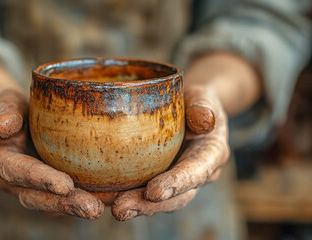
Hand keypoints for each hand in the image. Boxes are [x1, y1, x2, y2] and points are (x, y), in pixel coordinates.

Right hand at [0, 89, 103, 218]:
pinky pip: (56, 200)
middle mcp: (4, 178)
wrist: (12, 119)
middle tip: (92, 209)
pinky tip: (101, 202)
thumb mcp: (5, 101)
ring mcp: (21, 188)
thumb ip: (4, 111)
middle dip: (63, 204)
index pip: (16, 170)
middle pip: (33, 196)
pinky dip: (77, 202)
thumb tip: (2, 126)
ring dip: (72, 208)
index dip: (40, 179)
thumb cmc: (11, 107)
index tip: (66, 185)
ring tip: (97, 209)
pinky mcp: (38, 190)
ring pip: (46, 203)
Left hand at [111, 85, 229, 220]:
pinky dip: (122, 196)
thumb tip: (205, 120)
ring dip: (133, 206)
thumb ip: (204, 107)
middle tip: (120, 210)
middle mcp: (197, 174)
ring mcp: (177, 181)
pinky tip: (100, 197)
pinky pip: (142, 192)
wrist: (189, 109)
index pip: (196, 171)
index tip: (154, 192)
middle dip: (148, 206)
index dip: (177, 184)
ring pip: (158, 201)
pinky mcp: (158, 179)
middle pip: (175, 197)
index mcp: (211, 154)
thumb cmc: (194, 100)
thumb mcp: (203, 97)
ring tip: (109, 208)